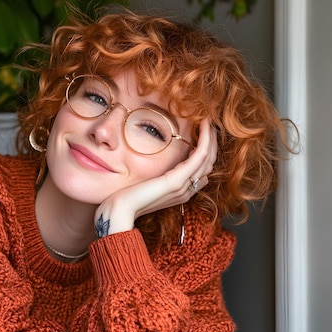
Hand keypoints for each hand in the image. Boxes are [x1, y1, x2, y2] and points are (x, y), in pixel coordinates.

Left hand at [94, 119, 216, 236]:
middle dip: (212, 141)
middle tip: (209, 122)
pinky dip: (206, 139)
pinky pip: (201, 156)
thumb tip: (163, 162)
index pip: (203, 169)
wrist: (118, 211)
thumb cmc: (126, 197)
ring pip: (208, 158)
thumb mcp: (146, 184)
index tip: (202, 131)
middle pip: (209, 163)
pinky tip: (206, 124)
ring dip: (212, 137)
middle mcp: (187, 190)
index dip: (206, 149)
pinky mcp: (177, 181)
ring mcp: (184, 186)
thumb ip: (158, 176)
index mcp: (181, 192)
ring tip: (209, 120)